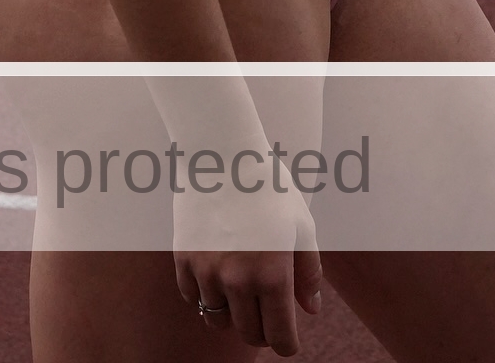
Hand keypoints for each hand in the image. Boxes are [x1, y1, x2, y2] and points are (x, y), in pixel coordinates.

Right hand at [175, 183, 322, 353]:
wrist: (222, 152)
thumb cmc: (268, 185)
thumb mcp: (300, 223)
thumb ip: (308, 272)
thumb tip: (310, 310)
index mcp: (273, 274)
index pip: (280, 338)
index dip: (287, 343)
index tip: (288, 338)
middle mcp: (238, 281)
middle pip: (250, 334)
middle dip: (263, 331)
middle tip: (268, 312)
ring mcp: (207, 272)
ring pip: (218, 321)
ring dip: (232, 315)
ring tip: (241, 293)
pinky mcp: (183, 260)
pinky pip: (193, 298)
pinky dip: (205, 294)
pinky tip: (216, 273)